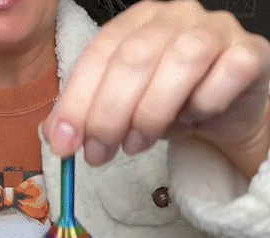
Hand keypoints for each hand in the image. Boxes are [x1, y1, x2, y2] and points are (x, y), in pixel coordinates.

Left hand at [44, 0, 269, 177]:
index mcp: (135, 24)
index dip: (76, 103)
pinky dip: (203, 105)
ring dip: (151, 113)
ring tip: (138, 144)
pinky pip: (226, 75)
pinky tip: (192, 119)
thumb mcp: (120, 110)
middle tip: (99, 154)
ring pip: (179, 62)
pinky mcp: (249, 53)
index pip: (97, 56)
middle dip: (109, 115)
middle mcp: (173, 18)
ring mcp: (214, 30)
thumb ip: (87, 116)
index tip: (63, 145)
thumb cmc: (167, 105)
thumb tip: (55, 137)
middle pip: (133, 59)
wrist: (220, 109)